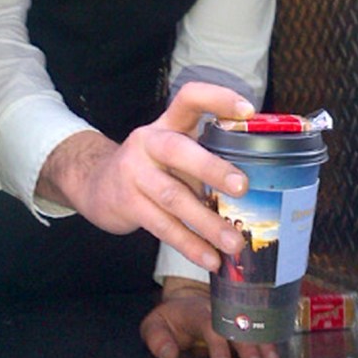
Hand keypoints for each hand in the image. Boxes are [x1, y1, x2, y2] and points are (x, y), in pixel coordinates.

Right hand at [36, 82, 252, 271]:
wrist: (95, 184)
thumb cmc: (151, 167)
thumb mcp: (172, 149)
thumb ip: (205, 153)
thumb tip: (262, 174)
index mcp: (166, 124)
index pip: (189, 98)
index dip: (217, 98)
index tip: (247, 110)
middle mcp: (148, 143)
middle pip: (178, 150)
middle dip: (212, 168)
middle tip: (243, 187)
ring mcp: (134, 173)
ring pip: (172, 197)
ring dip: (206, 222)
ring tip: (234, 241)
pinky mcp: (128, 204)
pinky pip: (162, 226)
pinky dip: (189, 244)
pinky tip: (211, 258)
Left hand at [140, 277, 280, 357]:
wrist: (188, 302)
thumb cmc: (172, 319)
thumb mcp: (154, 326)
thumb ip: (157, 340)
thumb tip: (169, 355)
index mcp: (196, 311)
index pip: (209, 326)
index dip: (218, 347)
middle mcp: (219, 309)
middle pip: (236, 326)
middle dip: (247, 348)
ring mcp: (234, 311)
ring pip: (252, 325)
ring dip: (262, 345)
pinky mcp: (243, 317)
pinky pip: (259, 327)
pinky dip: (269, 342)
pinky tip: (276, 357)